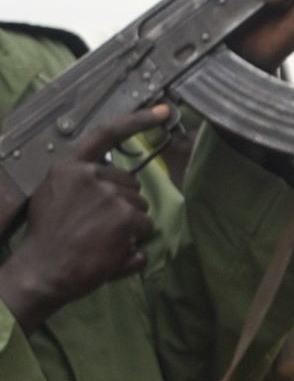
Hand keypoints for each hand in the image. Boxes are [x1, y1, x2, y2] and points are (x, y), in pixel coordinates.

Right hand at [0, 109, 165, 327]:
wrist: (43, 269)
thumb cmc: (48, 236)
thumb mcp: (54, 196)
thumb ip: (79, 182)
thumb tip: (110, 183)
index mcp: (69, 166)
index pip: (107, 134)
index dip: (138, 121)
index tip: (163, 111)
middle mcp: (90, 174)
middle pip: (129, 182)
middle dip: (122, 202)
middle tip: (96, 223)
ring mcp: (109, 194)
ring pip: (139, 204)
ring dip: (129, 221)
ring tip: (100, 236)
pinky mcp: (125, 216)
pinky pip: (145, 225)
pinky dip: (135, 238)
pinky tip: (112, 247)